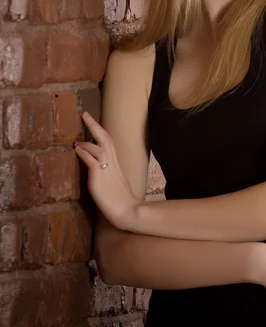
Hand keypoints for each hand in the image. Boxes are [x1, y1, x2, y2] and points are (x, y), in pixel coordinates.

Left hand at [74, 111, 138, 231]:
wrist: (128, 211)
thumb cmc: (124, 202)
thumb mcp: (117, 185)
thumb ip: (110, 176)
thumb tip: (102, 172)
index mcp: (117, 165)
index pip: (110, 143)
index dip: (102, 132)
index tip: (94, 122)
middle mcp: (113, 164)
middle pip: (105, 139)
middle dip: (95, 126)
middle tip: (85, 115)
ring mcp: (107, 170)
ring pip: (98, 148)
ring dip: (86, 142)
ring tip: (76, 141)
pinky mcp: (99, 178)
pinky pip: (91, 161)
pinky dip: (84, 153)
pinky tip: (77, 150)